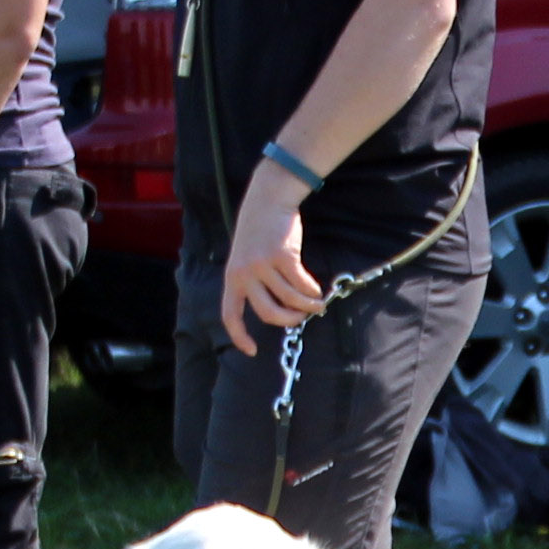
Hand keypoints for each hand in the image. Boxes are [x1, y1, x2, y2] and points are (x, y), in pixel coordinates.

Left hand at [218, 179, 323, 352]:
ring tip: (317, 303)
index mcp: (232, 277)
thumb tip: (283, 309)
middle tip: (301, 318)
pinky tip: (317, 288)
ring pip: (289, 298)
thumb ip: (257, 281)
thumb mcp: (248, 257)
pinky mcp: (282, 256)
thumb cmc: (261, 230)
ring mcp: (262, 264)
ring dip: (307, 305)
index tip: (252, 351)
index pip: (230, 314)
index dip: (239, 336)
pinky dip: (312, 289)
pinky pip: (301, 282)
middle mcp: (244, 273)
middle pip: (268, 313)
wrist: (268, 197)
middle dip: (288, 320)